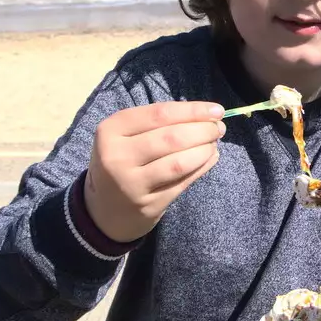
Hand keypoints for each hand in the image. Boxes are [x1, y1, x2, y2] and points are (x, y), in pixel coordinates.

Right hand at [85, 101, 223, 241]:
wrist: (102, 210)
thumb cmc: (121, 162)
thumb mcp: (124, 137)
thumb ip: (157, 123)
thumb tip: (205, 115)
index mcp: (110, 131)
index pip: (159, 114)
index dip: (192, 110)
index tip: (216, 110)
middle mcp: (117, 157)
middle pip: (171, 138)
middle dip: (203, 130)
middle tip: (218, 128)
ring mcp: (131, 184)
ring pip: (179, 163)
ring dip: (204, 150)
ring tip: (213, 143)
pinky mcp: (147, 205)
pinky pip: (182, 183)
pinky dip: (201, 167)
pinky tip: (210, 158)